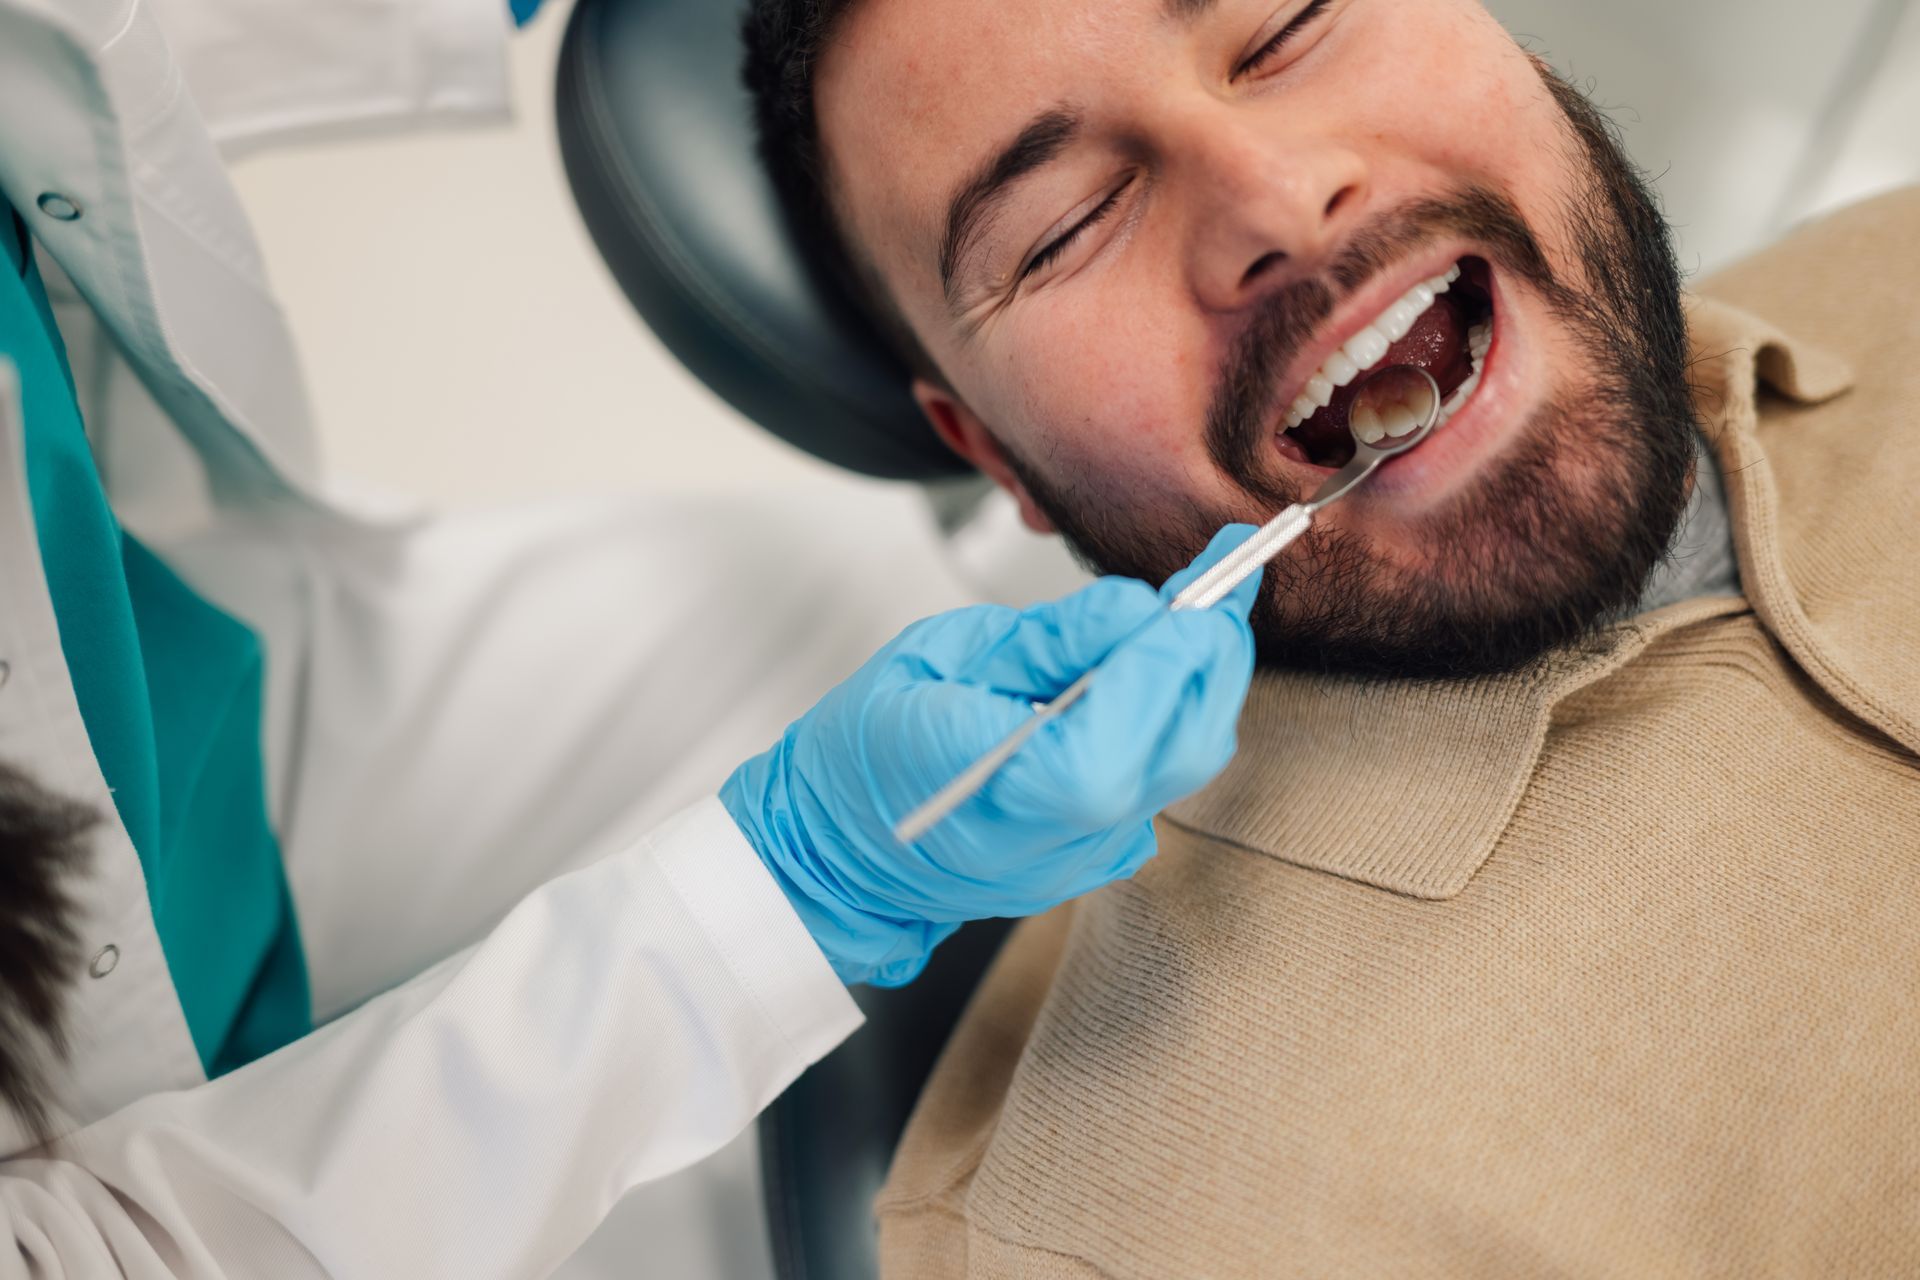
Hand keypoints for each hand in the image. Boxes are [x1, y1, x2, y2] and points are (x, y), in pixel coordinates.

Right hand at [721, 526, 1261, 985]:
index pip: (1141, 706)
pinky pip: (1153, 785)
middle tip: (1220, 585)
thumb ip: (1048, 640)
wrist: (830, 853)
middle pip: (1189, 741)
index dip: (1183, 639)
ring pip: (1181, 763)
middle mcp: (1068, 833)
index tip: (1217, 576)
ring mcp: (1084, 856)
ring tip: (1183, 620)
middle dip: (1213, 656)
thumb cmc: (861, 751)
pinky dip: (1163, 724)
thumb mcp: (940, 658)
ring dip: (1195, 685)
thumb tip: (1134, 609)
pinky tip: (1139, 682)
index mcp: (1023, 781)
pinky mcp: (1090, 860)